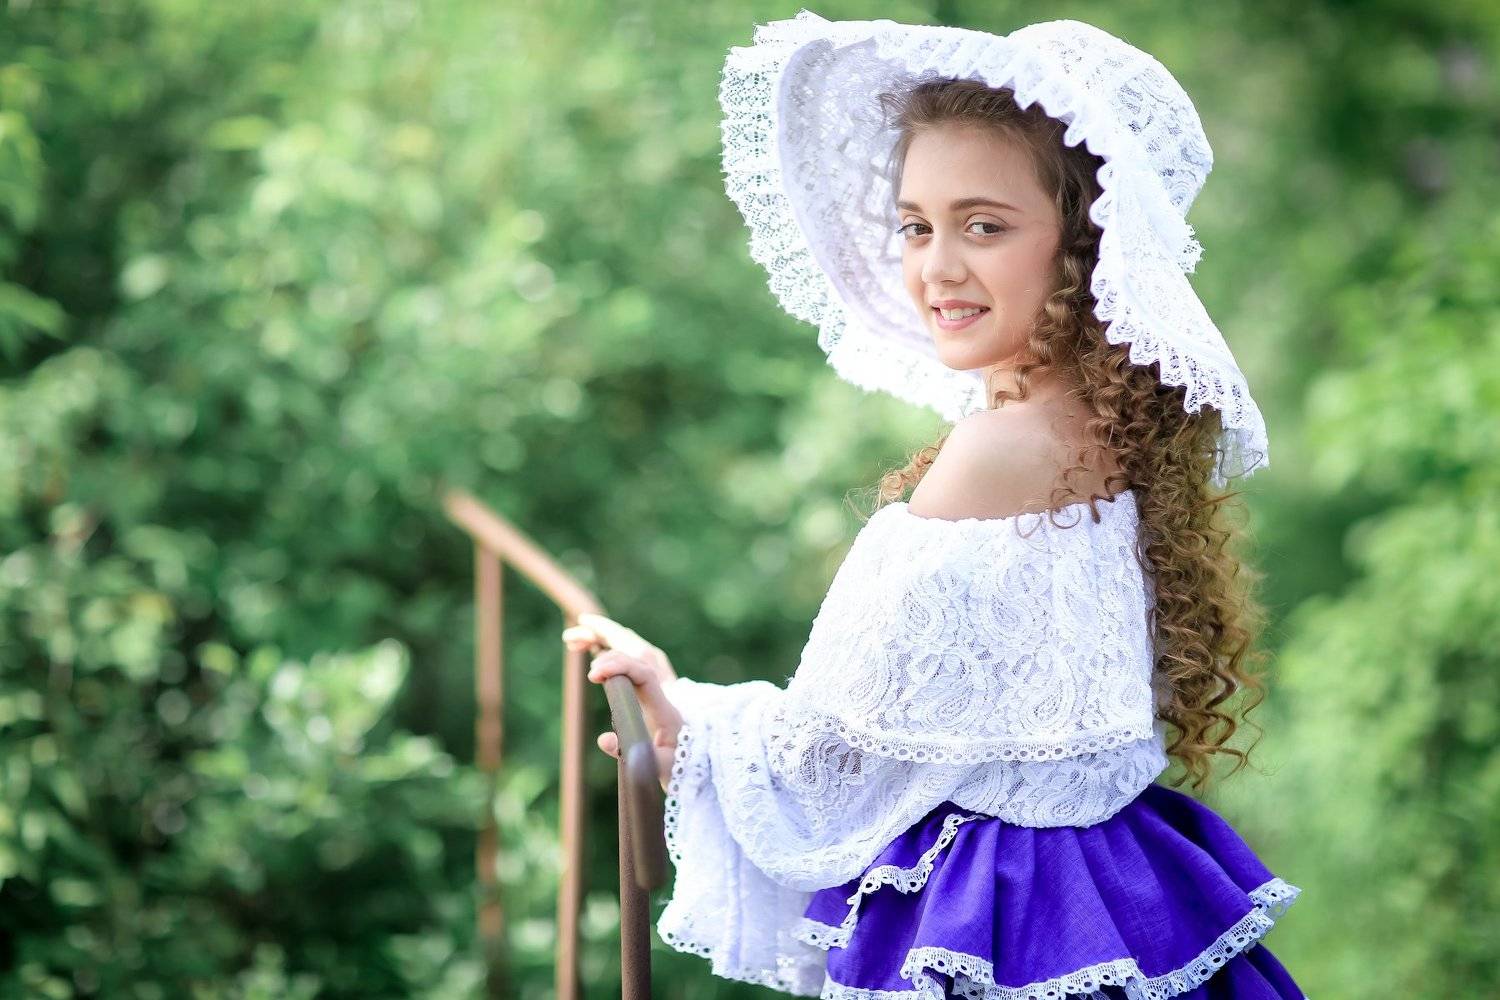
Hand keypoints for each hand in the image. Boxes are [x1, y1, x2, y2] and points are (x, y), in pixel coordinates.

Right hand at [562, 614, 683, 790]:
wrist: (699, 758)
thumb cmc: (678, 764)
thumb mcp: (661, 767)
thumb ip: (637, 756)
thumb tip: (604, 739)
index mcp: (666, 706)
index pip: (644, 673)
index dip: (619, 667)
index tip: (593, 674)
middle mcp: (665, 687)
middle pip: (637, 649)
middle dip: (606, 636)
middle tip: (573, 635)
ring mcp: (660, 681)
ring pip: (633, 648)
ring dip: (605, 638)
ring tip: (572, 638)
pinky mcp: (652, 683)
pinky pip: (632, 655)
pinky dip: (611, 647)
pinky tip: (590, 648)